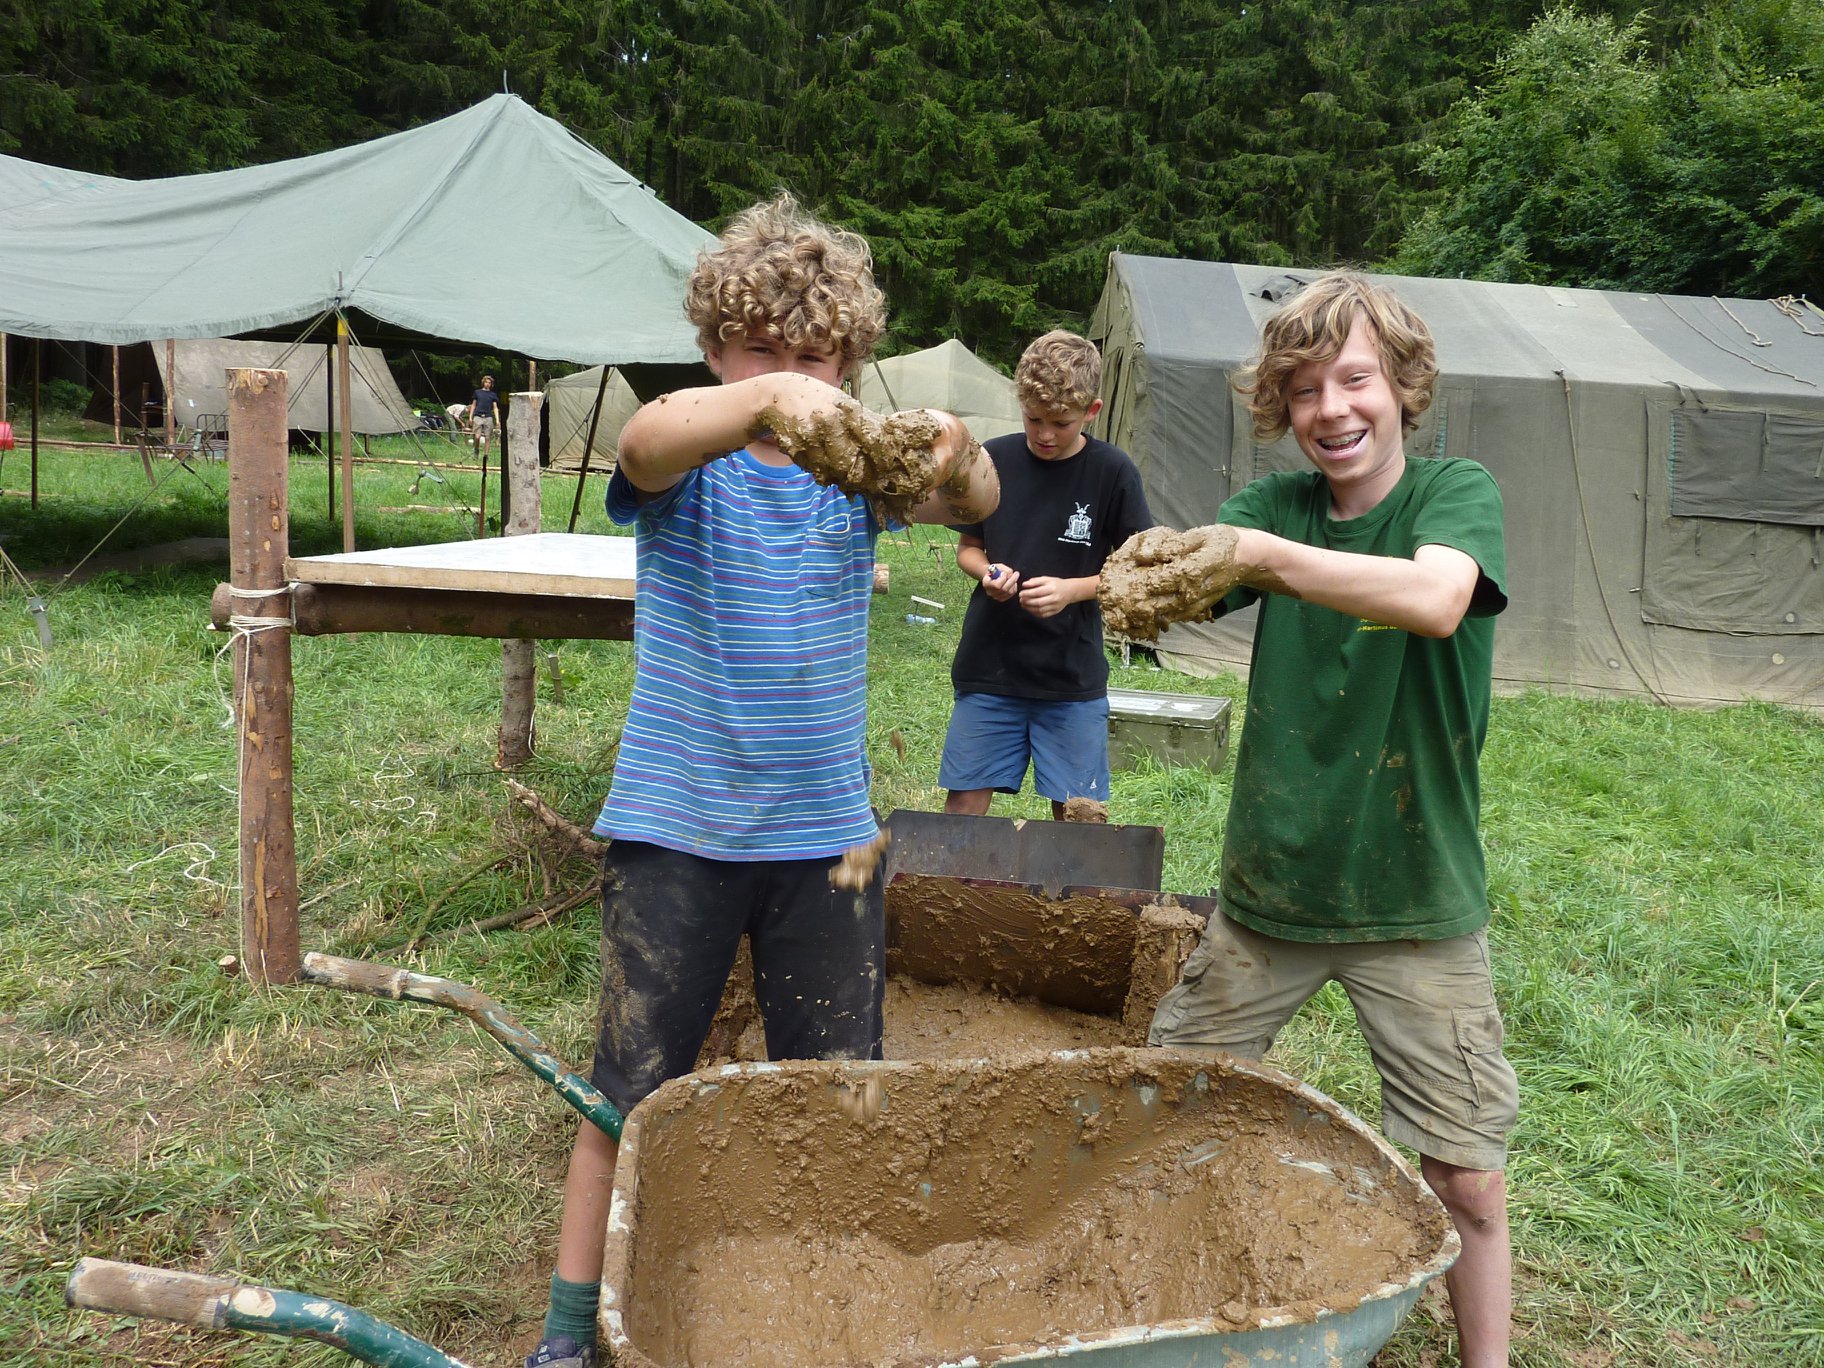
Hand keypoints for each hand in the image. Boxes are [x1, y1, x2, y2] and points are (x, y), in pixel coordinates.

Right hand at [981, 562, 1020, 600]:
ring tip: (1014, 577)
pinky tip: (1013, 582)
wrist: (992, 576)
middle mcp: (990, 592)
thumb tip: (1012, 576)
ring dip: (1014, 583)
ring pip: (1009, 592)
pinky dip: (1014, 587)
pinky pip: (1011, 594)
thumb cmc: (995, 570)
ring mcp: (995, 597)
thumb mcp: (998, 567)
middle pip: (1004, 589)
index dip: (1003, 579)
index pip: (996, 585)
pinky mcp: (1001, 598)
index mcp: (986, 584)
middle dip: (1012, 580)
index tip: (1004, 572)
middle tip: (1016, 573)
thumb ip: (1005, 570)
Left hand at [1017, 575, 1074, 617]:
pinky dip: (1034, 613)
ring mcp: (1055, 606)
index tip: (1020, 593)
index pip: (1037, 592)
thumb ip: (1035, 581)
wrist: (1069, 591)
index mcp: (1052, 588)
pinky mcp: (1055, 612)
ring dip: (1029, 608)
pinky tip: (1029, 609)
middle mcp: (1054, 598)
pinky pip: (1043, 615)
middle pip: (1038, 602)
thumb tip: (1024, 585)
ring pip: (1040, 610)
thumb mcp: (1046, 579)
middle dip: (1027, 602)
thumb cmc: (1056, 584)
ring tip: (1023, 604)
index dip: (1027, 594)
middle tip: (1020, 600)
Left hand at [1097, 524, 1245, 640]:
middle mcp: (1192, 592)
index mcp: (1192, 571)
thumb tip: (1143, 555)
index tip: (1114, 584)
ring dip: (1139, 616)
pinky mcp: (1194, 610)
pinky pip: (1171, 619)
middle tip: (1109, 603)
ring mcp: (1194, 604)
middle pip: (1156, 603)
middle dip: (1131, 604)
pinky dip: (1152, 620)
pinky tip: (1136, 618)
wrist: (1245, 559)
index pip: (1157, 581)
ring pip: (1162, 615)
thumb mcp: (1197, 536)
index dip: (1134, 584)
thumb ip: (1170, 546)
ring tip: (1117, 614)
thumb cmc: (1220, 542)